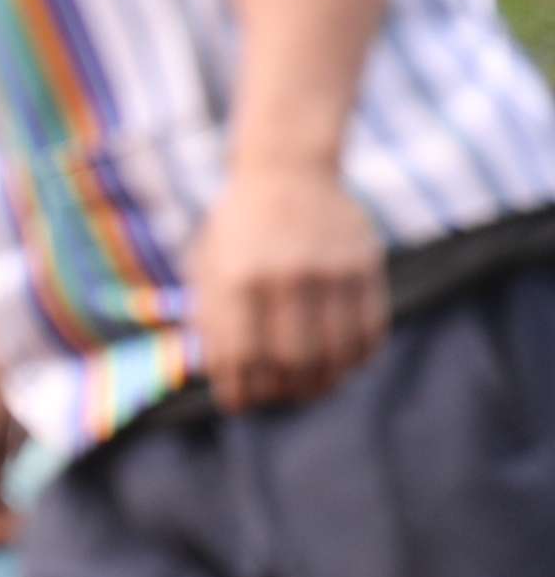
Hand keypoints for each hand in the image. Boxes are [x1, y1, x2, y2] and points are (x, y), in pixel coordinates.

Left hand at [186, 152, 388, 415]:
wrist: (287, 171)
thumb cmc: (236, 229)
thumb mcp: (207, 266)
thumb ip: (212, 320)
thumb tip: (225, 381)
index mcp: (237, 279)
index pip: (240, 357)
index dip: (240, 392)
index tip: (239, 405)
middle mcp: (285, 278)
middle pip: (291, 362)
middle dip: (281, 393)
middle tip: (276, 399)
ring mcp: (331, 272)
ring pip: (335, 354)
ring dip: (322, 383)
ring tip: (309, 389)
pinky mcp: (365, 268)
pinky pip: (369, 332)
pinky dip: (356, 360)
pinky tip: (341, 365)